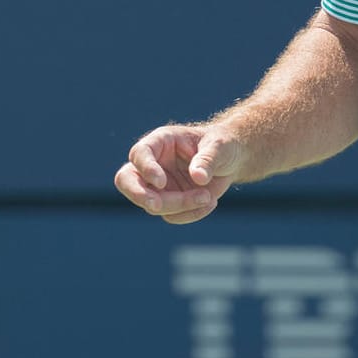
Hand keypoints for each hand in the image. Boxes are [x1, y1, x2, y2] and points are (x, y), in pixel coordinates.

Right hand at [114, 123, 240, 223]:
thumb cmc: (221, 145)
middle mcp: (152, 164)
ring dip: (180, 206)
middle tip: (155, 206)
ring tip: (208, 197)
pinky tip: (210, 202)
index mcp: (160, 142)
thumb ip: (207, 159)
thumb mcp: (219, 146)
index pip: (140, 154)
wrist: (230, 161)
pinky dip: (190, 214)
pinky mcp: (168, 202)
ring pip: (153, 204)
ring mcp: (157, 186)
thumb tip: (198, 177)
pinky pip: (171, 216)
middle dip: (138, 194)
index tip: (161, 182)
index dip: (146, 168)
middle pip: (126, 180)